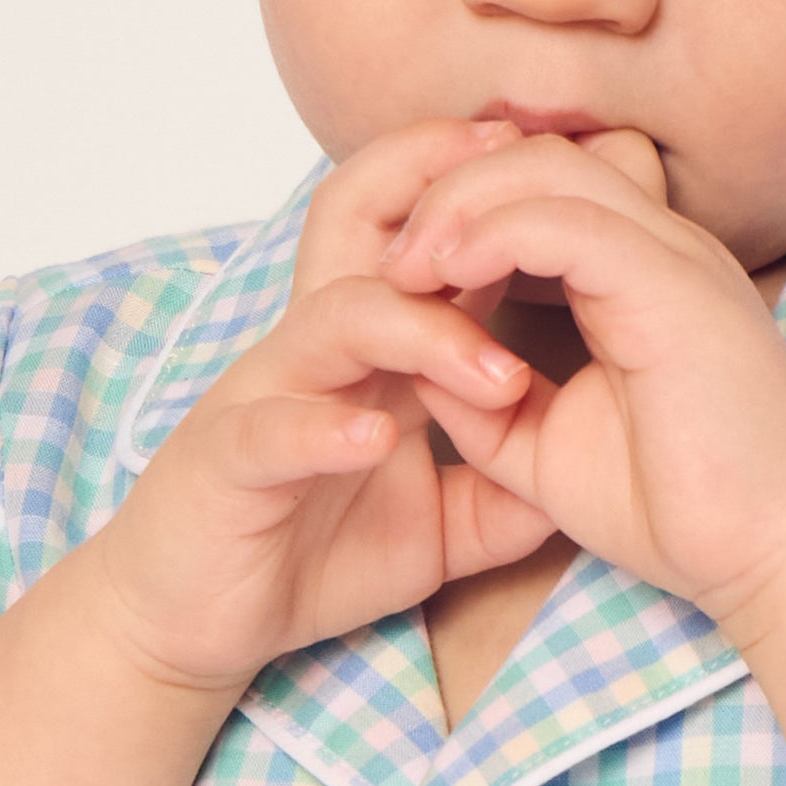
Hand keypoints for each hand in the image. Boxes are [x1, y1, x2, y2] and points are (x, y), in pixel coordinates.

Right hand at [78, 117, 557, 691]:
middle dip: (428, 178)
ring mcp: (267, 398)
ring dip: (421, 334)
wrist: (196, 621)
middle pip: (356, 222)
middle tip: (515, 167)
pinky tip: (377, 439)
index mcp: (370, 352)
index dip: (482, 189)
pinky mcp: (224, 461)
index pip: (422, 238)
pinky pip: (271, 430)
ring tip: (502, 376)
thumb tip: (589, 484)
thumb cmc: (311, 554)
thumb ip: (505, 499)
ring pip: (334, 320)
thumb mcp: (439, 530)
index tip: (566, 165)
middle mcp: (317, 351)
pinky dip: (324, 429)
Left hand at [379, 129, 785, 624]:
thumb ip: (480, 394)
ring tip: (402, 267)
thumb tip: (410, 353)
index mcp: (640, 275)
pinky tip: (444, 275)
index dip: (462, 209)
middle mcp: (662, 248)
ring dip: (458, 204)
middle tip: (387, 260)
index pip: (543, 188)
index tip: (399, 272)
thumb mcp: (543, 444)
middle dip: (446, 190)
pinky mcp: (673, 284)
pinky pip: (564, 219)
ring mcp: (674, 258)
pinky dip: (491, 233)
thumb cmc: (682, 508)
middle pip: (537, 157)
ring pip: (547, 168)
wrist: (775, 555)